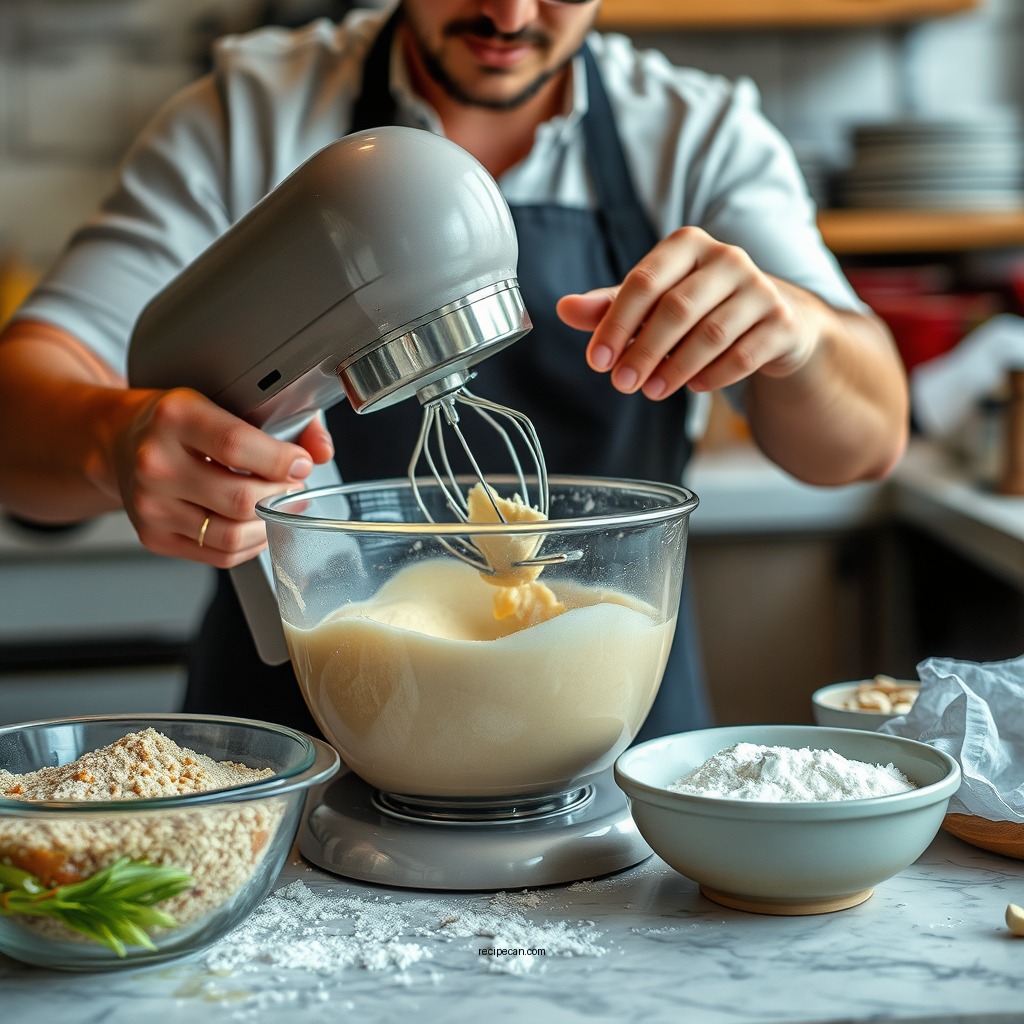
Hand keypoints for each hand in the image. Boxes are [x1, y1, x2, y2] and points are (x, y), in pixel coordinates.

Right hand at [110, 387, 333, 567]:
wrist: (120, 440)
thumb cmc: (181, 421)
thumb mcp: (225, 399)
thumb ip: (286, 420)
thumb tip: (321, 450)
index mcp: (174, 417)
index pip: (237, 446)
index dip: (281, 461)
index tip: (300, 464)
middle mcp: (155, 463)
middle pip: (240, 499)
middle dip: (280, 496)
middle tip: (291, 485)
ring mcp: (150, 505)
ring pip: (232, 535)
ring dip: (268, 524)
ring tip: (275, 504)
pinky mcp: (153, 537)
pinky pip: (220, 555)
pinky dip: (250, 544)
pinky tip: (255, 524)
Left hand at [556, 226, 816, 399]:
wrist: (769, 319)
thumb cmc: (698, 307)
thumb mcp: (650, 302)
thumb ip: (609, 307)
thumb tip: (564, 309)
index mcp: (687, 244)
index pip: (643, 282)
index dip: (616, 325)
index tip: (597, 361)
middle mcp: (727, 258)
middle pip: (676, 309)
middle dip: (643, 351)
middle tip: (621, 384)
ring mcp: (760, 288)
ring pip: (711, 334)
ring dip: (676, 369)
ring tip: (652, 392)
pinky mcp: (782, 322)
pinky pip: (743, 355)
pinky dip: (714, 375)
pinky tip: (695, 387)